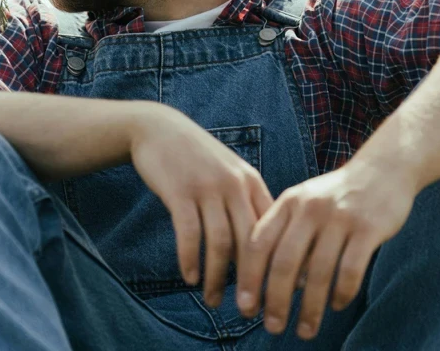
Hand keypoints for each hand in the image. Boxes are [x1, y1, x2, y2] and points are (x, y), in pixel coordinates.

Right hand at [129, 103, 273, 306]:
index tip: (280, 291)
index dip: (278, 262)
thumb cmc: (197, 159)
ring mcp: (208, 187)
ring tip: (213, 300)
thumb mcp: (229, 174)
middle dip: (251, 280)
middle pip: (251, 241)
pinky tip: (190, 277)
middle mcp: (235, 185)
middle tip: (247, 308)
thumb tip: (260, 249)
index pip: (273, 229)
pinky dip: (191, 260)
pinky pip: (190, 234)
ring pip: (221, 242)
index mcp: (252, 182)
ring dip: (217, 277)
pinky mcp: (181, 192)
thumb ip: (246, 204)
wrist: (159, 129)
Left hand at [235, 157, 416, 339]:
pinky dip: (341, 294)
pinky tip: (337, 305)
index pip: (258, 243)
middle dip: (276, 301)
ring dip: (310, 308)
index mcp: (288, 202)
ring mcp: (340, 218)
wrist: (382, 169)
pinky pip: (350, 271)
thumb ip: (285, 235)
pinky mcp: (368, 229)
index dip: (248, 278)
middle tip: (273, 328)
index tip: (245, 307)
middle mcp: (310, 208)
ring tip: (306, 330)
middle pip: (284, 262)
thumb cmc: (336, 195)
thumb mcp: (304, 203)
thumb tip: (269, 285)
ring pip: (318, 273)